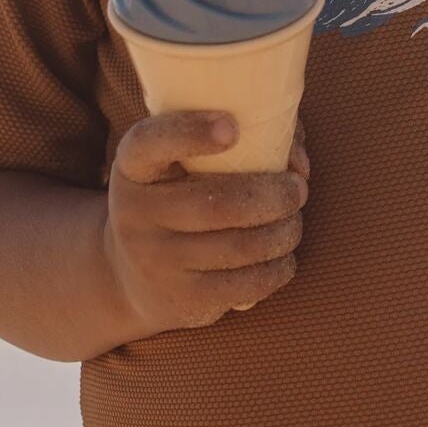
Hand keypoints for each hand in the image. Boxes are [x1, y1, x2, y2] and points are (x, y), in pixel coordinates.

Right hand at [102, 111, 309, 334]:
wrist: (129, 275)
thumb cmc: (178, 195)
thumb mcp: (181, 162)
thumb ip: (244, 139)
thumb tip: (297, 160)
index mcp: (133, 166)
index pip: (151, 142)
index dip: (190, 133)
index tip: (232, 126)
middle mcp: (134, 213)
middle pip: (217, 204)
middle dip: (274, 195)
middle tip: (297, 189)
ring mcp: (155, 261)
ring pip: (239, 247)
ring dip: (284, 232)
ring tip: (294, 221)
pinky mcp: (182, 300)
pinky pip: (244, 286)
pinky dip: (278, 269)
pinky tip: (284, 257)